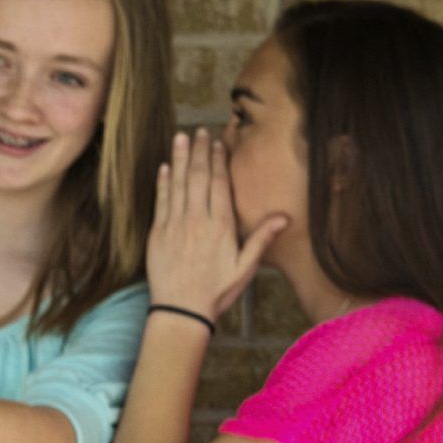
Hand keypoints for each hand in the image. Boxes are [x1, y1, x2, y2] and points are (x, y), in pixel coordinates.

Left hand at [150, 129, 286, 322]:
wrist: (181, 311)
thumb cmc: (216, 292)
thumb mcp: (246, 268)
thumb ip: (261, 239)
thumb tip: (285, 217)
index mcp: (221, 227)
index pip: (219, 185)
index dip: (217, 161)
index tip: (217, 143)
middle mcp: (197, 221)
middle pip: (197, 178)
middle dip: (198, 152)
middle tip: (198, 131)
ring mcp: (174, 226)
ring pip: (177, 185)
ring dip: (178, 159)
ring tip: (180, 138)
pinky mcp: (157, 234)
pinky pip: (160, 202)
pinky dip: (162, 182)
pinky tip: (164, 167)